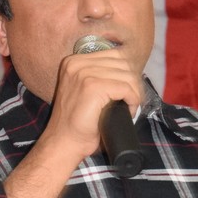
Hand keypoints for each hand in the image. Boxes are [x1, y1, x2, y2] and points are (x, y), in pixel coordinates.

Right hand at [42, 43, 145, 163]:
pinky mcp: (93, 87)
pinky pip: (126, 88)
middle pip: (123, 62)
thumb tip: (130, 71)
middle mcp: (77, 64)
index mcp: (73, 61)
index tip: (129, 90)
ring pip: (127, 75)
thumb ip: (99, 76)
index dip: (127, 72)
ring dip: (134, 93)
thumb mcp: (84, 90)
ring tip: (128, 107)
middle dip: (133, 83)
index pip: (115, 54)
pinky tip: (129, 111)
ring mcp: (84, 74)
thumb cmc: (76, 122)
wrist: (64, 142)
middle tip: (132, 100)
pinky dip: (133, 100)